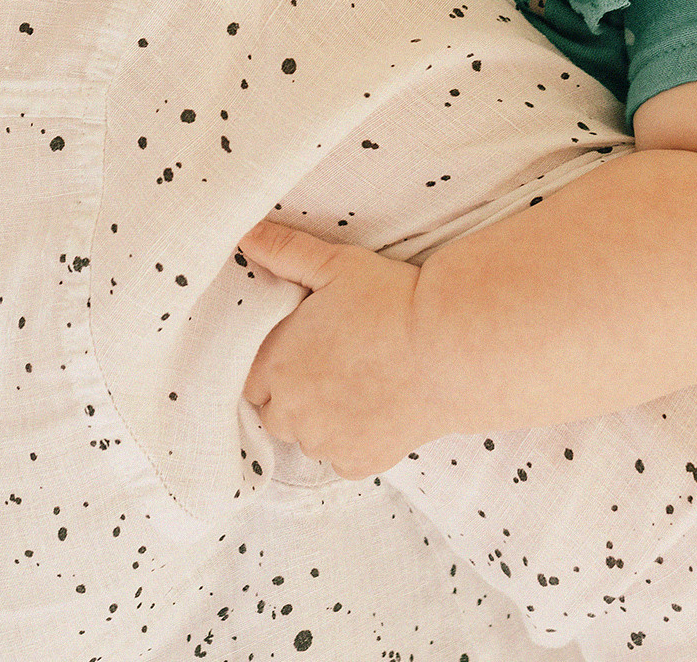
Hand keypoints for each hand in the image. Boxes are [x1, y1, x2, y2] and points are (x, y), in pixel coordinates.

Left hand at [238, 220, 445, 478]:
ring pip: (310, 437)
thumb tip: (244, 235)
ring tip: (359, 385)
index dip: (275, 362)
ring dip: (322, 419)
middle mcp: (292, 413)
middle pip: (276, 413)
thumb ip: (283, 251)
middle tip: (333, 364)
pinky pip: (344, 459)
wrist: (452, 344)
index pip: (252, 378)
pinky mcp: (361, 461)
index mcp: (274, 366)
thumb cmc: (392, 300)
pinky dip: (355, 441)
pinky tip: (378, 410)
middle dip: (294, 394)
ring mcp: (327, 442)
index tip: (302, 348)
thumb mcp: (335, 264)